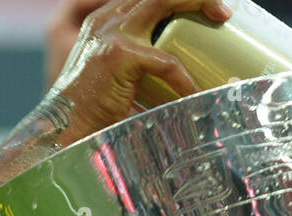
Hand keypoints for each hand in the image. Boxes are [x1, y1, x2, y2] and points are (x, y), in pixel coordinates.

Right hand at [43, 0, 230, 147]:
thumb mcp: (123, 78)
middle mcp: (107, 17)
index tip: (206, 9)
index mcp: (107, 19)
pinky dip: (185, 79)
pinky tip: (196, 94)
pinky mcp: (118, 54)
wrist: (67, 126)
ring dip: (195, 6)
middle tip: (223, 13)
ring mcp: (111, 32)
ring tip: (220, 22)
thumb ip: (146, 66)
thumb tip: (186, 79)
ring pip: (161, 4)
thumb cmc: (98, 110)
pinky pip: (166, 62)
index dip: (177, 0)